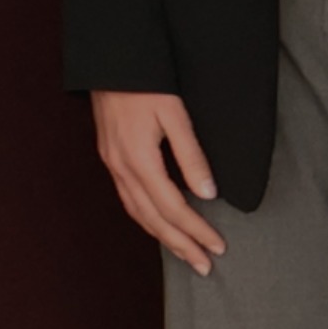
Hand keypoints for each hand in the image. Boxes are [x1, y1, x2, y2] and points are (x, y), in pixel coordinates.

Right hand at [93, 90, 223, 275]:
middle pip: (153, 218)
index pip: (172, 206)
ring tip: (185, 253)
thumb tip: (208, 194)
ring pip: (137, 212)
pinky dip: (146, 218)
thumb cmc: (145, 83)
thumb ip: (190, 155)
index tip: (218, 246)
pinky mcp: (111, 158)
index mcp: (139, 159)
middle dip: (180, 244)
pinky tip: (159, 224)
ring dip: (162, 237)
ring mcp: (112, 164)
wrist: (109, 62)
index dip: (196, 229)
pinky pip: (128, 199)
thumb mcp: (174, 114)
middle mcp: (121, 168)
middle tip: (205, 266)